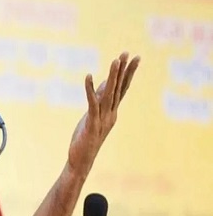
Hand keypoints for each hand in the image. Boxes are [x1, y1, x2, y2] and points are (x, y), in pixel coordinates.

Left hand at [67, 52, 139, 177]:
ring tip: (115, 60)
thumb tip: (104, 84)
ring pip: (109, 94)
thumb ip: (99, 102)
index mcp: (112, 112)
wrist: (81, 162)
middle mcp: (110, 114)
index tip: (134, 58)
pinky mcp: (92, 124)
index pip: (122, 89)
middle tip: (129, 53)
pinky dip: (90, 89)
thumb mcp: (92, 117)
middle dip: (124, 70)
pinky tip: (89, 76)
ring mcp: (102, 119)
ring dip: (112, 76)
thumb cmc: (85, 140)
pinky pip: (92, 103)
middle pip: (119, 89)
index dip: (128, 73)